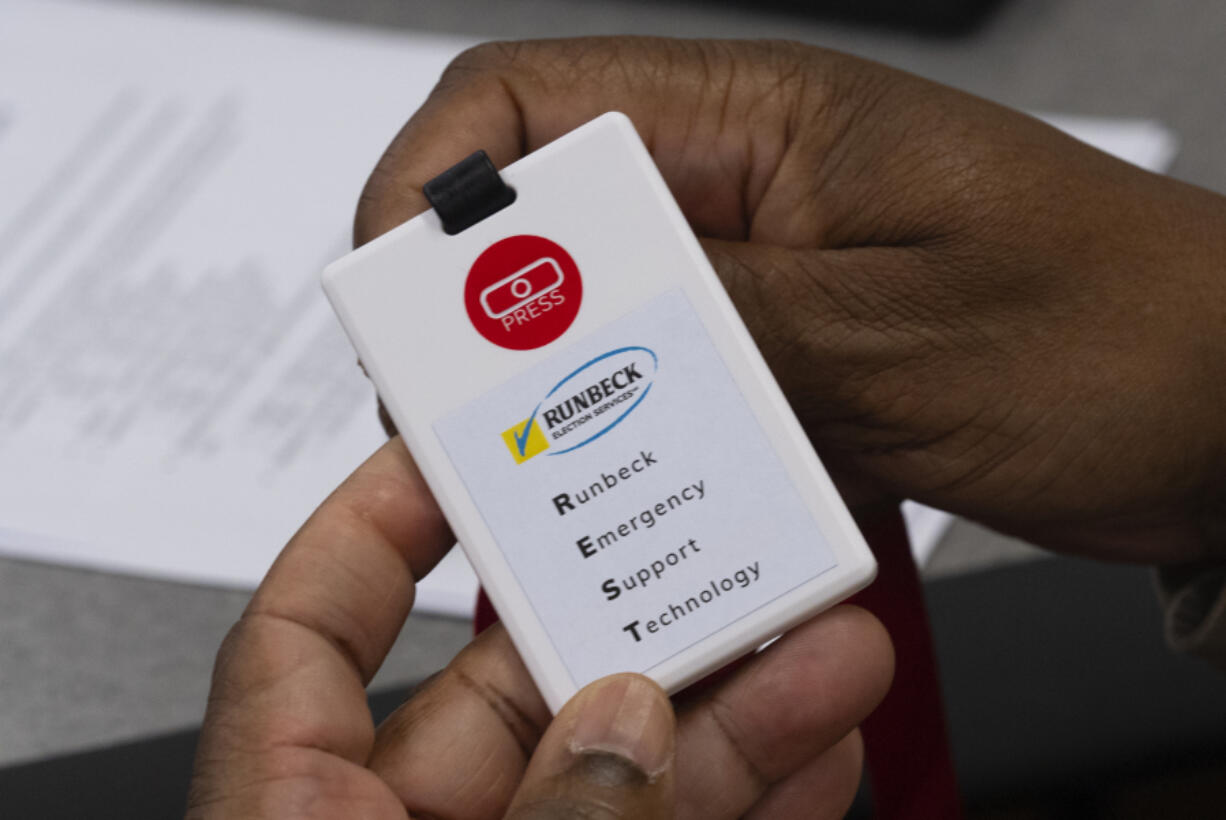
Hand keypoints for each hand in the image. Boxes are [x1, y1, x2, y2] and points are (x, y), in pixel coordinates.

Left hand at [186, 438, 892, 818]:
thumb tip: (620, 725)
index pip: (308, 631)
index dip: (374, 521)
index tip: (454, 442)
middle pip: (509, 682)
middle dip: (631, 610)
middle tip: (714, 533)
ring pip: (621, 766)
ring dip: (731, 703)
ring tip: (822, 638)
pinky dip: (750, 793)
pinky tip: (815, 741)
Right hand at [356, 39, 1225, 563]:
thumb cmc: (1123, 338)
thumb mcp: (894, 336)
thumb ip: (716, 322)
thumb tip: (562, 321)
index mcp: (763, 122)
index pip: (532, 98)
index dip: (439, 189)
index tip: (406, 302)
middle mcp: (750, 187)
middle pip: (550, 222)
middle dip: (492, 324)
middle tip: (474, 420)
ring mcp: (769, 274)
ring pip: (609, 320)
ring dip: (582, 398)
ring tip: (584, 475)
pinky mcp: (797, 352)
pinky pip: (684, 388)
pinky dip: (660, 446)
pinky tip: (682, 499)